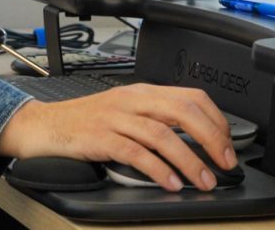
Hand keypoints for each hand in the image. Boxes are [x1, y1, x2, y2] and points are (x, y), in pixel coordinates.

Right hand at [0, 83, 235, 191]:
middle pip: (182, 112)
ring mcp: (116, 117)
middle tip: (224, 163)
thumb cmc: (86, 121)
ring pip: (162, 134)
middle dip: (211, 139)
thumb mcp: (125, 110)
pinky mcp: (101, 137)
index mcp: (142, 91)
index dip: (216, 121)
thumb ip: (156, 117)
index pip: (191, 97)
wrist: (46, 125)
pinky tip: (170, 182)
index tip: (227, 145)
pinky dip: (158, 169)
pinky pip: (136, 153)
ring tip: (203, 180)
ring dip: (189, 160)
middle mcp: (132, 100)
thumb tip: (196, 138)